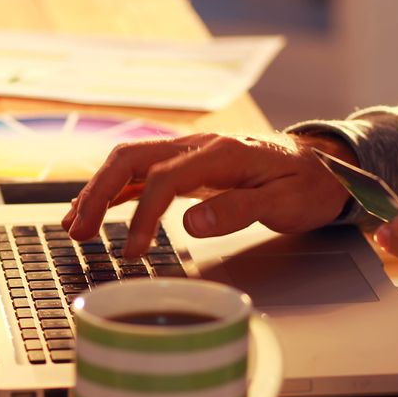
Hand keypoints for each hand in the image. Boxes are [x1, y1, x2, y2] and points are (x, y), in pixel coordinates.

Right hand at [62, 133, 356, 256]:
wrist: (323, 166)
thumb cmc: (307, 186)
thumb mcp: (284, 203)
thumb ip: (238, 211)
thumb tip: (190, 224)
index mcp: (221, 153)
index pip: (163, 179)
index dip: (141, 215)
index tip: (131, 251)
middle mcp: (198, 145)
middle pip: (131, 159)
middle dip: (97, 194)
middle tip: (77, 232)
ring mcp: (190, 152)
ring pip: (129, 162)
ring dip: (98, 191)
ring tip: (74, 225)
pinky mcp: (188, 164)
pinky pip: (141, 171)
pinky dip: (115, 191)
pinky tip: (98, 211)